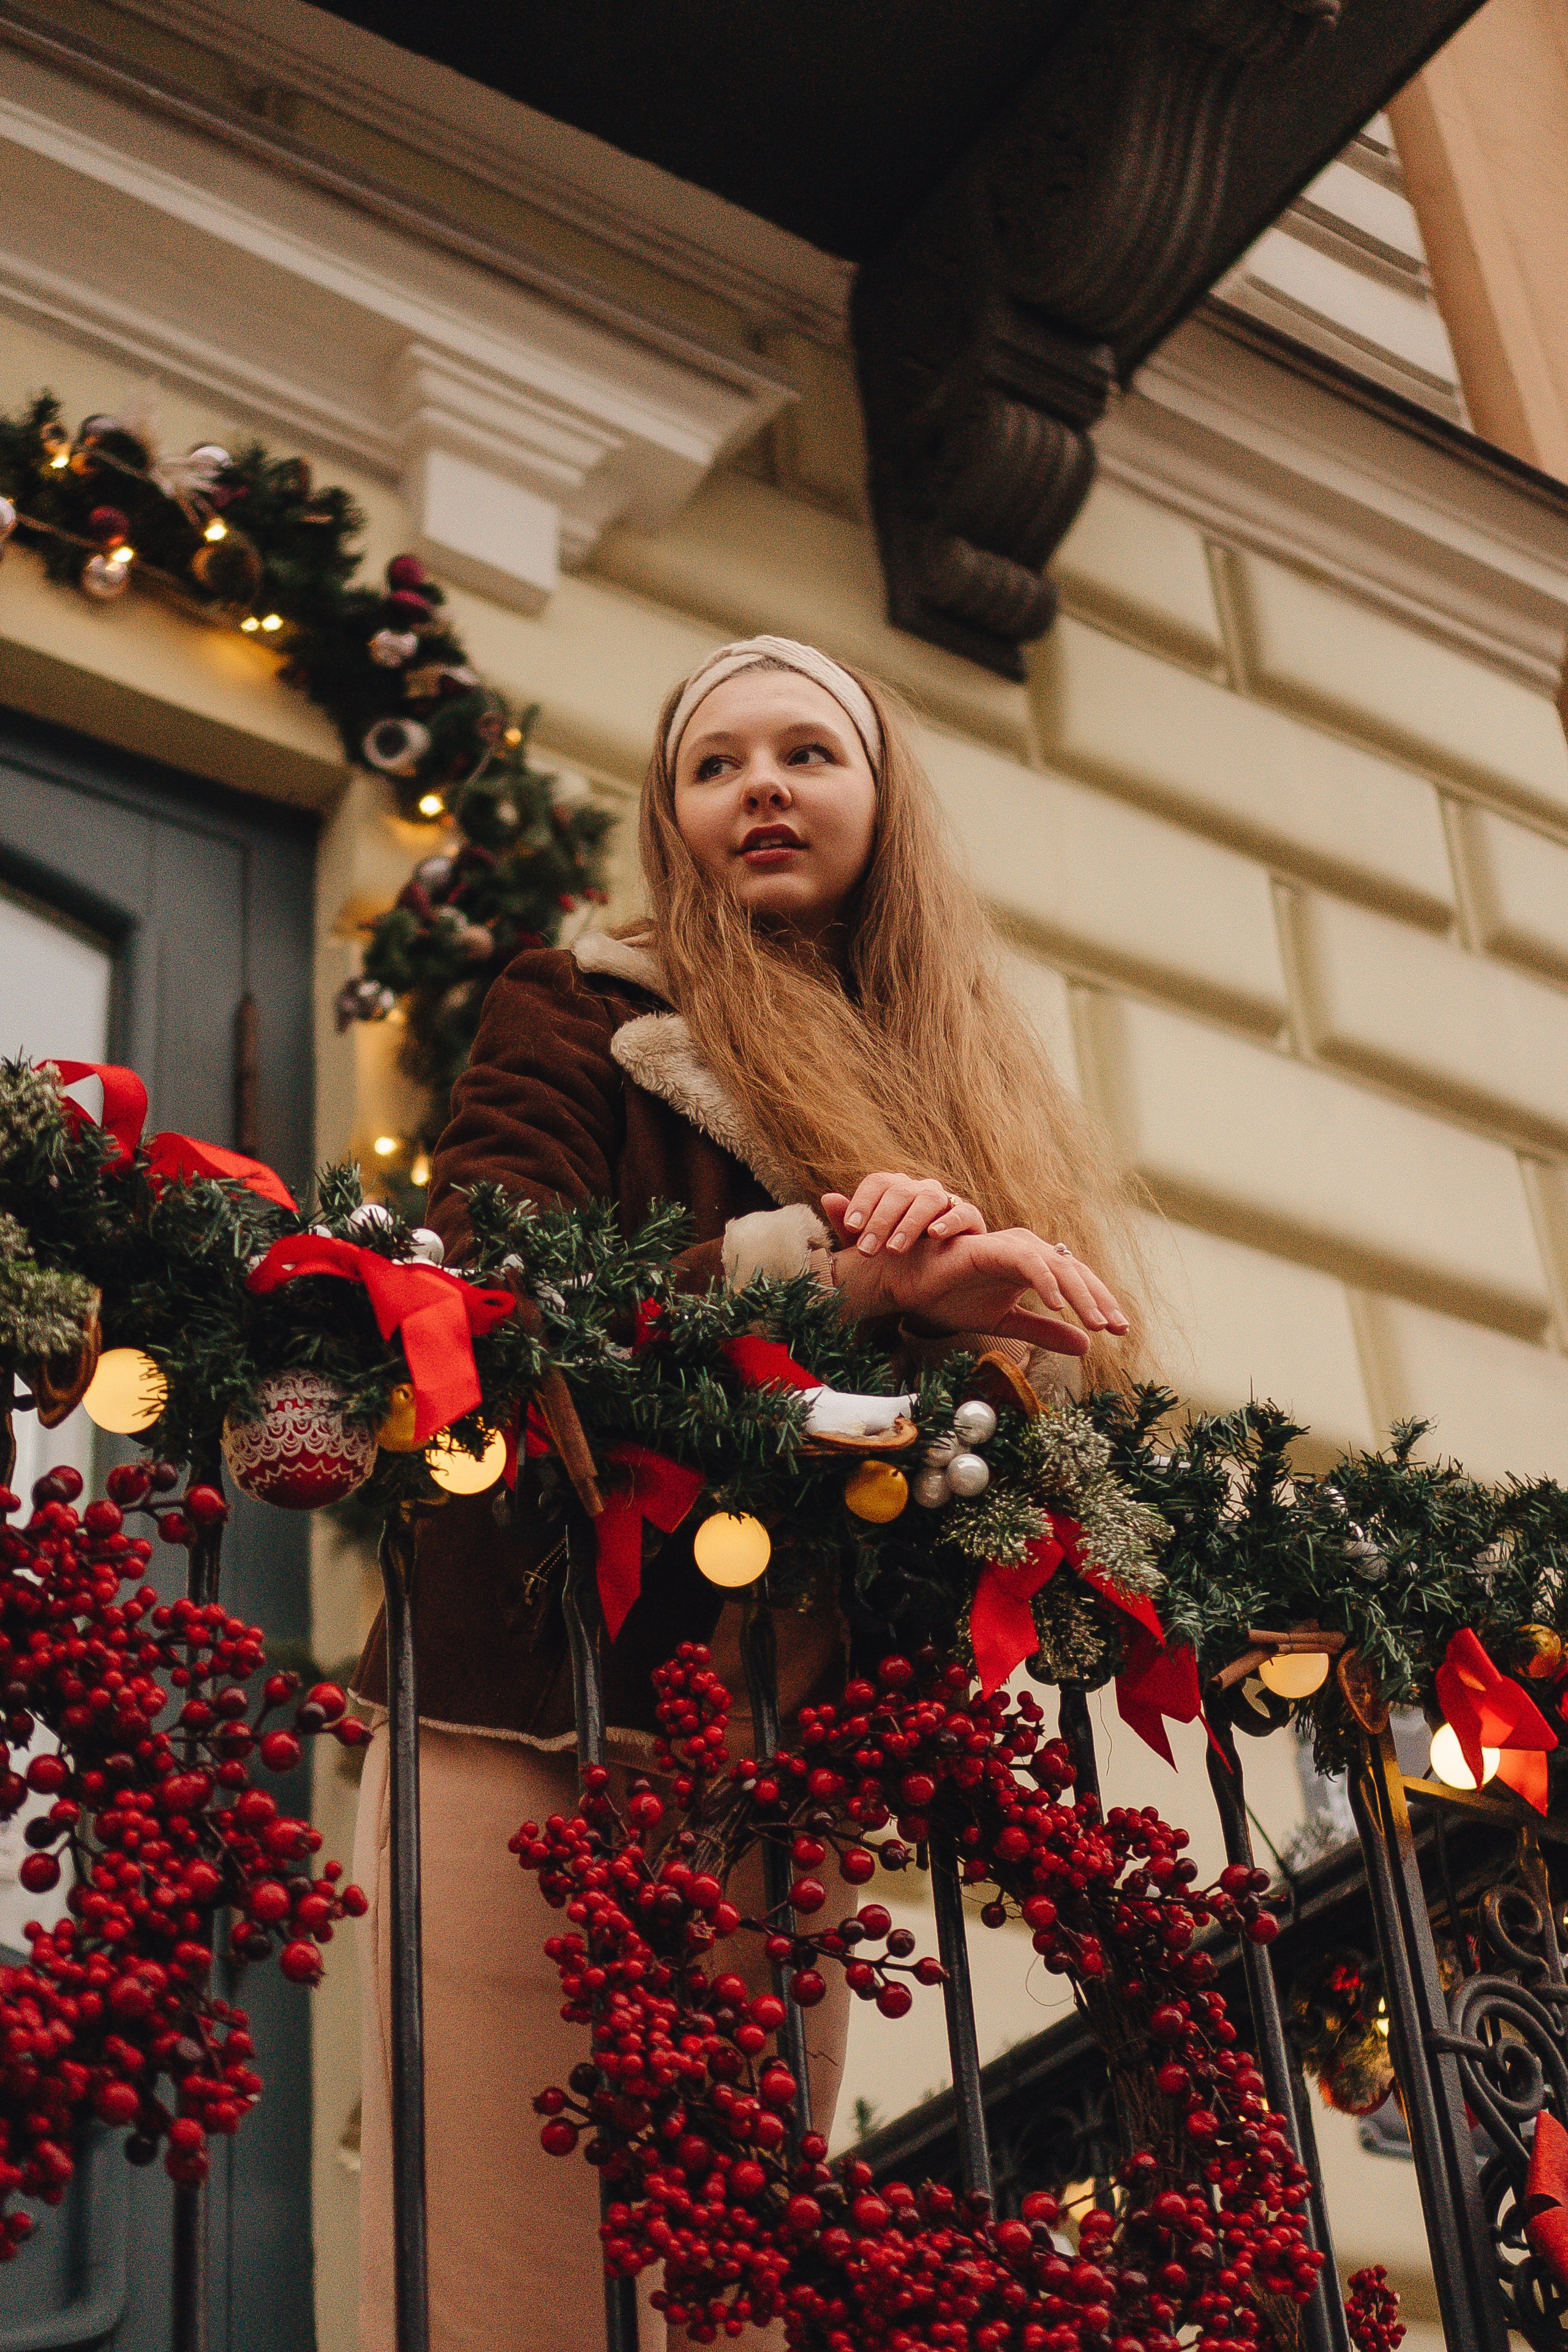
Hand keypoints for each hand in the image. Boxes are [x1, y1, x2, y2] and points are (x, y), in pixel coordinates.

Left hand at [821, 1173, 985, 1257]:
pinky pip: (963, 1212)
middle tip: (867, 1250)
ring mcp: (945, 1200)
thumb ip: (847, 1224)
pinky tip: (935, 1235)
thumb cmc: (893, 1256)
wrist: (934, 1275)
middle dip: (881, 1221)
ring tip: (895, 1249)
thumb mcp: (866, 1244)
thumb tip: (827, 1198)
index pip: (877, 1183)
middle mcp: (919, 1189)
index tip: (852, 1228)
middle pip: (900, 1192)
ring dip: (910, 1223)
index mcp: (893, 1189)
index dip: (862, 1202)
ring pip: (929, 1199)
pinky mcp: (969, 1217)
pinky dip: (950, 1221)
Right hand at [831, 1224, 1129, 1357]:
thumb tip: (1086, 1346)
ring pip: (1058, 1265)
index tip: (1120, 1332)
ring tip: (1095, 1322)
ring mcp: (1011, 1247)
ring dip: (1080, 1294)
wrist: (910, 1285)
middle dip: (1100, 1300)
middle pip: (1076, 1272)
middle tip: (1117, 1328)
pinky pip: (1026, 1260)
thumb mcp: (1006, 1322)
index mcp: (1034, 1266)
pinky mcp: (992, 1248)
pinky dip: (1045, 1280)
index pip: (1078, 1282)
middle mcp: (1028, 1251)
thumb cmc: (953, 1295)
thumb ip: (1044, 1331)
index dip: (1101, 1304)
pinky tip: (1057, 1304)